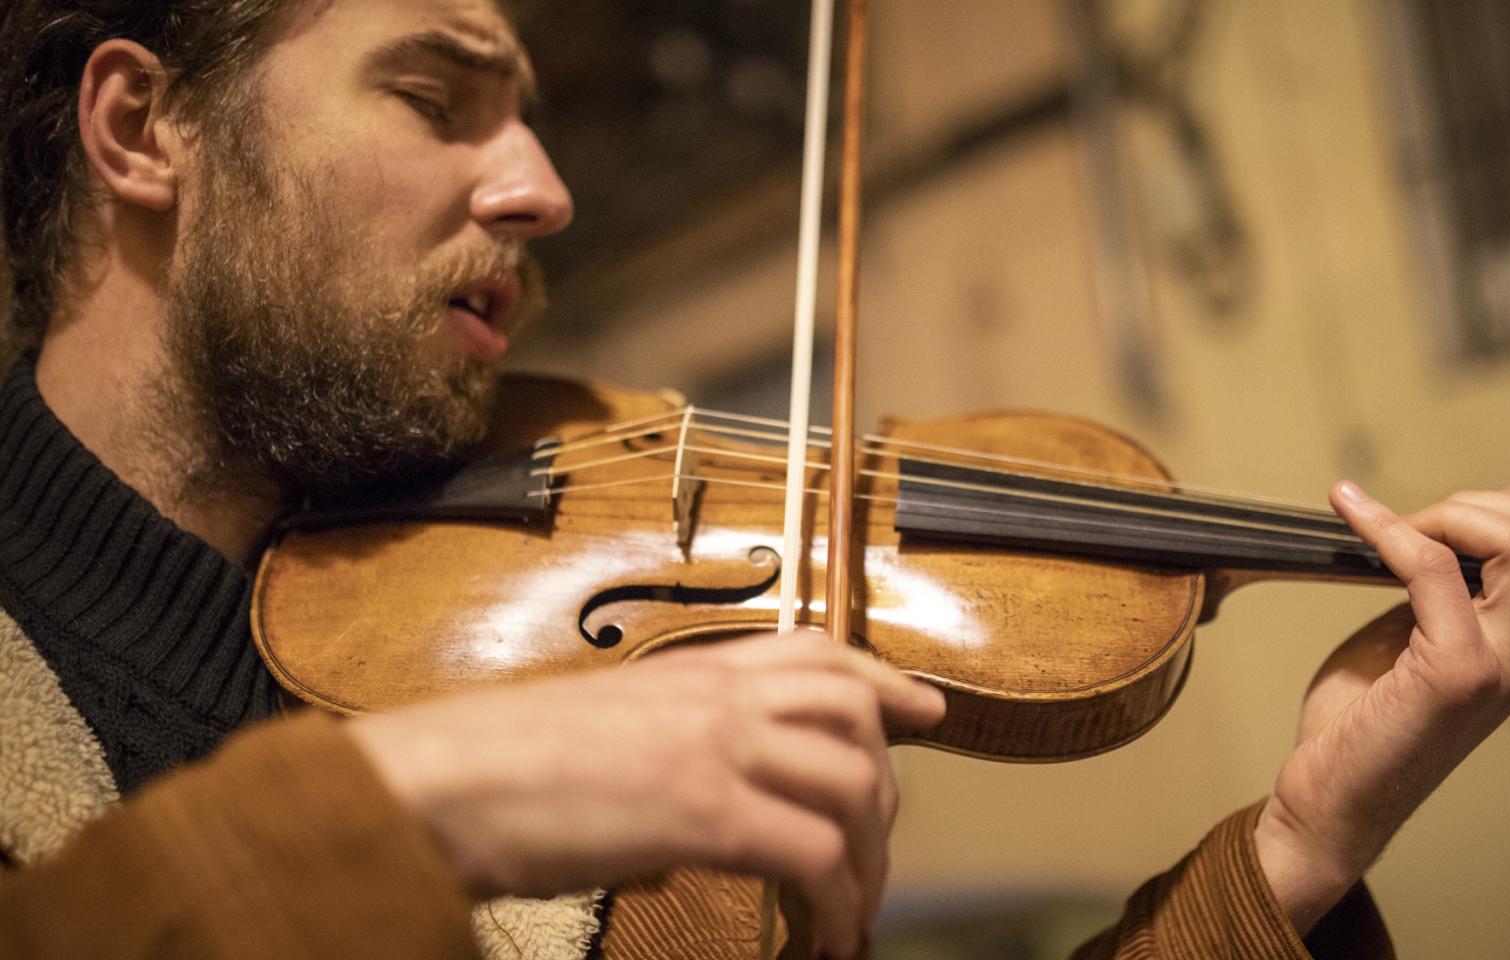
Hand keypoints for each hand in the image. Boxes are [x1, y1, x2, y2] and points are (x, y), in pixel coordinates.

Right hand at [346, 631, 946, 958]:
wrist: (441, 782)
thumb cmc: (497, 767)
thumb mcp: (600, 739)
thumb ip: (662, 761)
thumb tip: (686, 835)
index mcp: (692, 671)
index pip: (816, 652)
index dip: (883, 681)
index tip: (925, 709)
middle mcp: (718, 696)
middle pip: (854, 718)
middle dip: (887, 788)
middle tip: (878, 852)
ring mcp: (718, 747)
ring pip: (853, 784)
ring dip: (869, 859)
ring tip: (849, 913)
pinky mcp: (707, 812)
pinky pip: (815, 855)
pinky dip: (837, 905)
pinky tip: (822, 940)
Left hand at [1253, 483, 1509, 933]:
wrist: (1338, 795)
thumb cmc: (1371, 718)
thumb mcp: (1427, 633)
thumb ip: (1455, 585)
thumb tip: (1452, 519)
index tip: (1472, 520)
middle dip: (1486, 501)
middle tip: (1421, 527)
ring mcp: (1505, 661)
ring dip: (1451, 511)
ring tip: (1396, 531)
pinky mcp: (1456, 670)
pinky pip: (1432, 563)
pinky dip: (1387, 526)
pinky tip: (1353, 516)